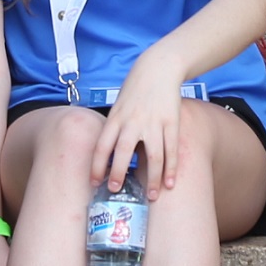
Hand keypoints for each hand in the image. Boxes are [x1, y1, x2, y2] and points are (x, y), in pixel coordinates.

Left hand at [96, 58, 187, 195]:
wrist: (158, 68)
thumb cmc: (135, 90)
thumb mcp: (118, 106)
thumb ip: (115, 129)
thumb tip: (109, 156)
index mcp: (116, 118)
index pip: (102, 146)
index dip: (97, 166)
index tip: (94, 183)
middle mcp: (133, 121)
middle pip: (124, 152)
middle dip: (118, 174)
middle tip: (116, 190)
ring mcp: (154, 122)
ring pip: (153, 156)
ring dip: (151, 179)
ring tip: (151, 196)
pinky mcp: (171, 122)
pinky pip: (172, 149)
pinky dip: (171, 168)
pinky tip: (170, 183)